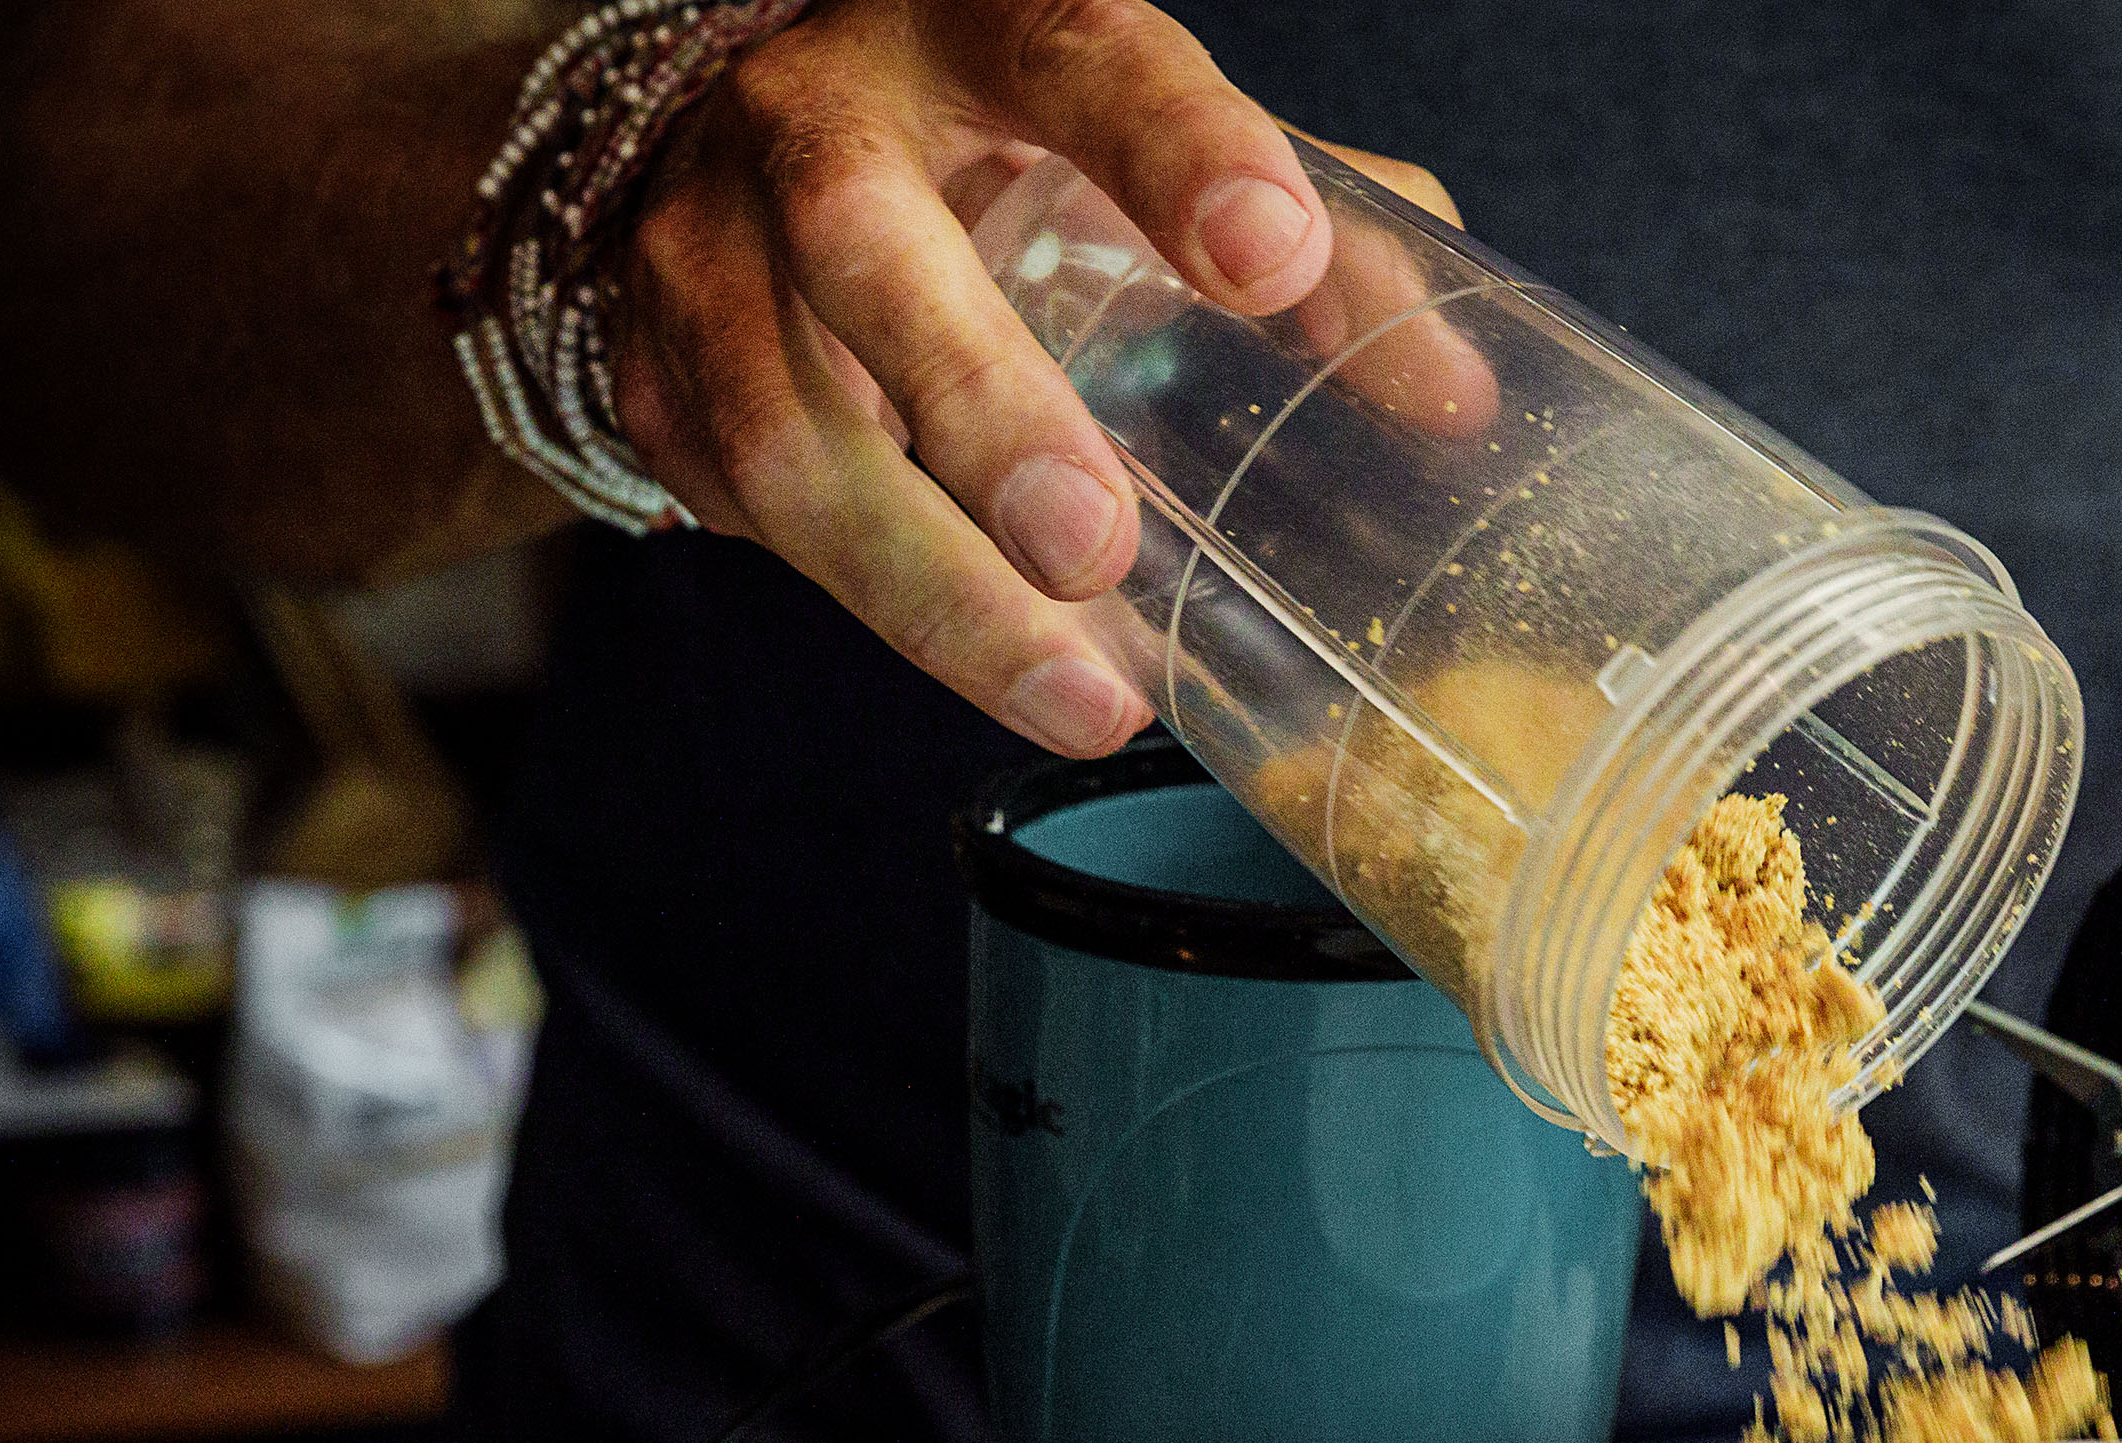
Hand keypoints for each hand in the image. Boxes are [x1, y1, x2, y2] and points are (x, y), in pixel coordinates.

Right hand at [608, 0, 1458, 756]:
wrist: (705, 155)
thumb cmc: (986, 150)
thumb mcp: (1136, 147)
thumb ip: (1304, 238)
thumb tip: (1459, 391)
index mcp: (973, 21)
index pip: (1077, 52)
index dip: (1175, 148)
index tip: (1273, 255)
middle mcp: (817, 115)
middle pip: (866, 247)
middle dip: (982, 405)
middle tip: (1098, 543)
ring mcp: (710, 254)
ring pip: (793, 435)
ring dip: (940, 587)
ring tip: (1087, 696)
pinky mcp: (662, 389)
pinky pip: (766, 524)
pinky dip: (897, 615)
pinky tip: (1012, 675)